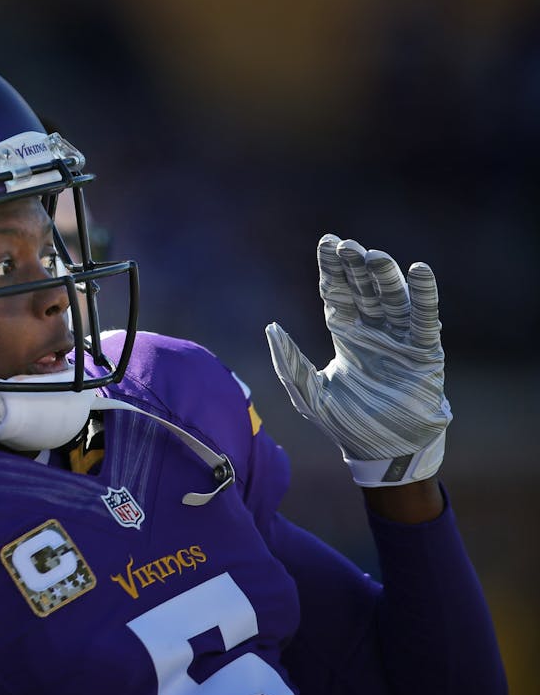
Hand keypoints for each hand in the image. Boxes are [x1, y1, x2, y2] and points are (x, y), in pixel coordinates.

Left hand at [265, 235, 450, 486]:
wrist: (382, 452)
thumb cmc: (345, 425)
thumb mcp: (308, 392)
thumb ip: (289, 361)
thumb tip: (270, 327)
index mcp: (345, 335)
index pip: (337, 292)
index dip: (332, 268)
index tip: (327, 242)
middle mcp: (373, 330)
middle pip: (364, 289)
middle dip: (355, 267)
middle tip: (348, 245)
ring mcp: (399, 338)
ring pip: (393, 297)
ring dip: (385, 276)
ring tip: (375, 256)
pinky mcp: (424, 351)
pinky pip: (424, 317)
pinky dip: (424, 294)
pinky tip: (418, 272)